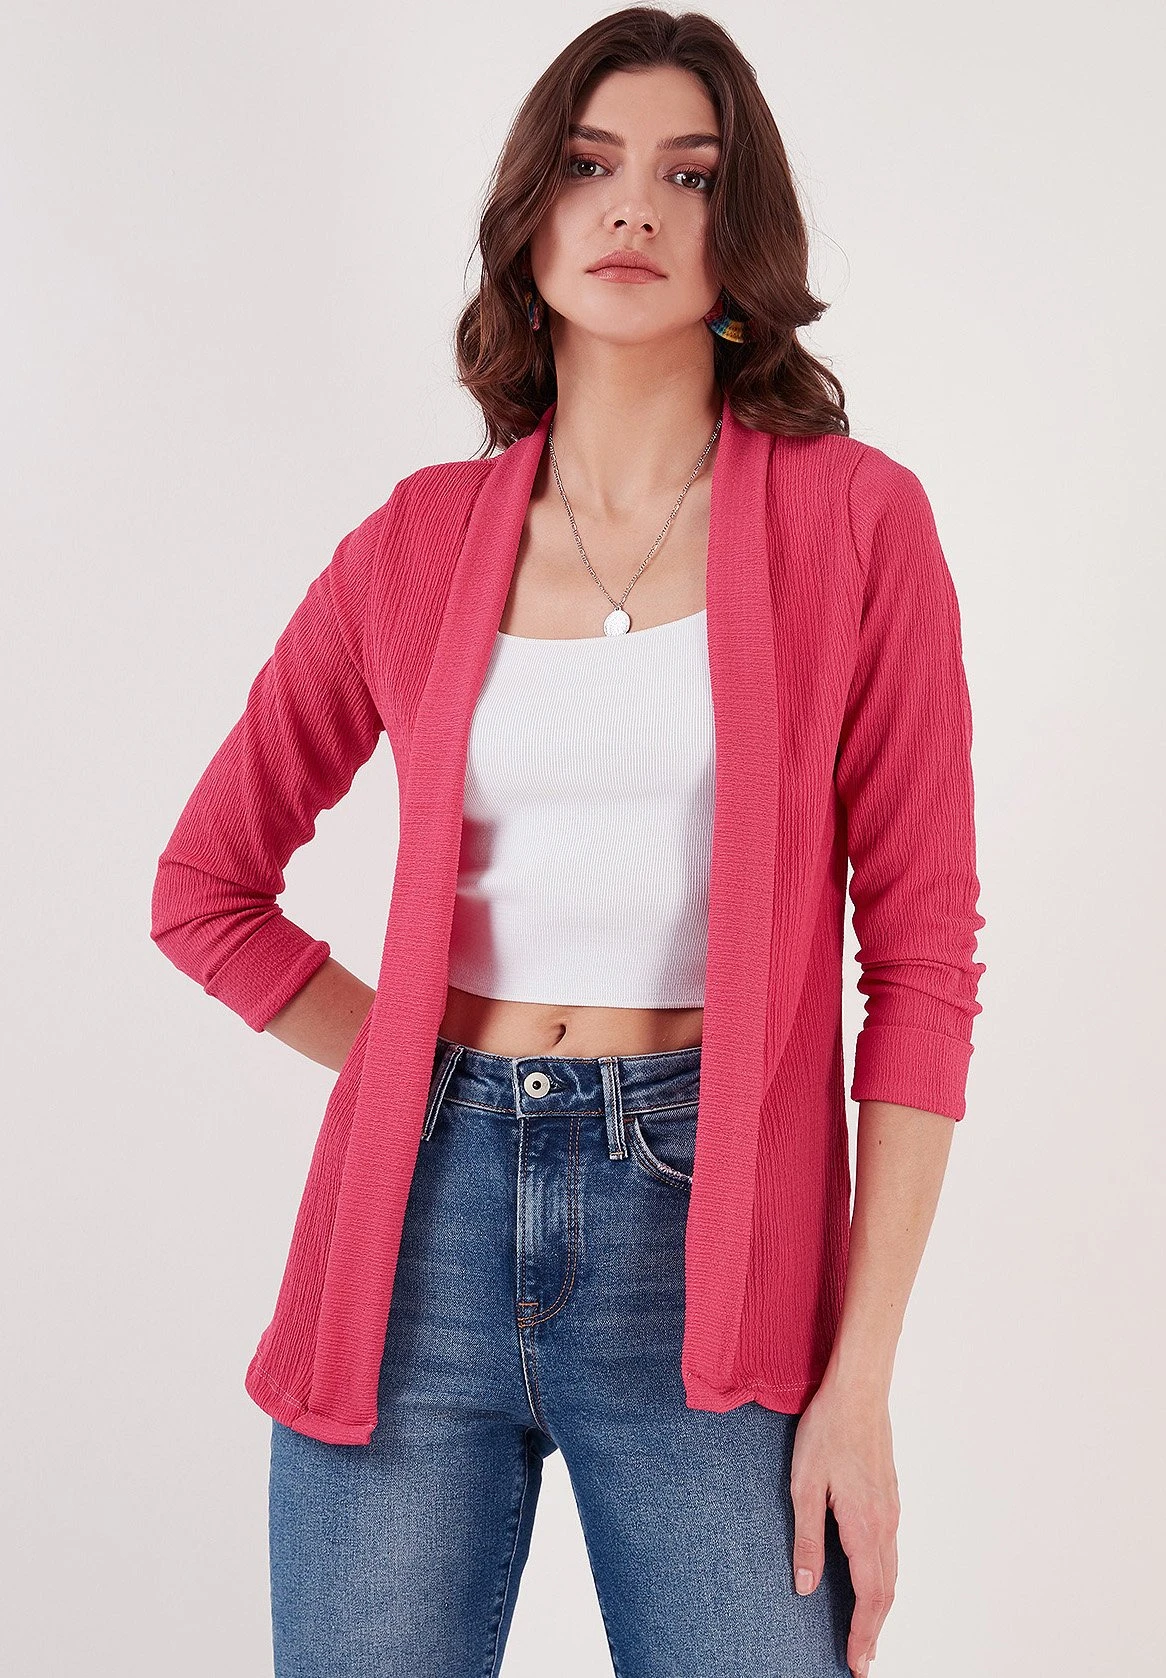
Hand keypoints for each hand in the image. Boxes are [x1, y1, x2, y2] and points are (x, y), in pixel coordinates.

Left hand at [789, 1374, 899, 1674]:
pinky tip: (872, 1583)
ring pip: (892, 1573)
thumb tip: (806, 1588)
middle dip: (875, 1631)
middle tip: (862, 1662)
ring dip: (881, 1609)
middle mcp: (885, 1524)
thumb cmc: (827, 1431)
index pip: (869, 1595)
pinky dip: (884, 1580)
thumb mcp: (804, 1485)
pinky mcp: (889, 1498)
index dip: (862, 1633)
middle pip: (886, 1591)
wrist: (858, 1391)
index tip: (856, 1663)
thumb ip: (807, 1539)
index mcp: (864, 1526)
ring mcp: (891, 1510)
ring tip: (867, 1634)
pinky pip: (891, 1551)